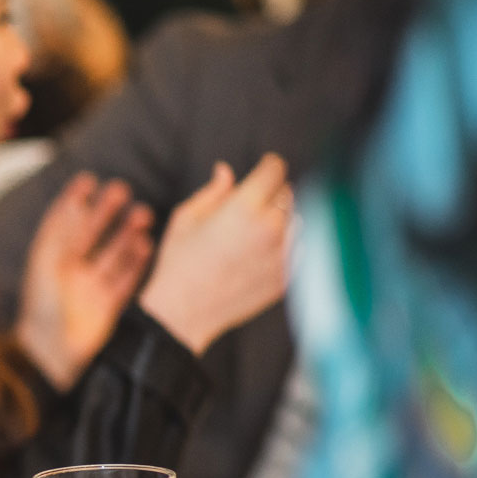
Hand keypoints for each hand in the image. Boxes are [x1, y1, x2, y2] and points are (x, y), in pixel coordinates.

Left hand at [13, 173, 154, 389]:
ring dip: (126, 234)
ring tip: (143, 214)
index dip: (74, 200)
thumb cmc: (41, 313)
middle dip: (105, 212)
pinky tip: (146, 244)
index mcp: (49, 263)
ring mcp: (90, 290)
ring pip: (112, 255)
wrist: (50, 358)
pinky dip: (135, 262)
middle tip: (121, 188)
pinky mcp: (108, 308)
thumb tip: (73, 202)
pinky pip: (125, 280)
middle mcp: (69, 274)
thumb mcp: (47, 268)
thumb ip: (60, 235)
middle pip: (90, 235)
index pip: (63, 224)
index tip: (88, 179)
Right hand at [137, 155, 293, 356]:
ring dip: (281, 219)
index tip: (266, 166)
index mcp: (245, 207)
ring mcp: (283, 254)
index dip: (269, 165)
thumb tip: (227, 171)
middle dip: (272, 193)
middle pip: (288, 193)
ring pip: (296, 220)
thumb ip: (213, 191)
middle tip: (252, 203)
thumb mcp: (186, 218)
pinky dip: (284, 245)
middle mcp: (271, 228)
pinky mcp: (287, 276)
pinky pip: (297, 248)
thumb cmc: (179, 262)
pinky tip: (258, 253)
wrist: (184, 313)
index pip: (275, 171)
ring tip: (254, 231)